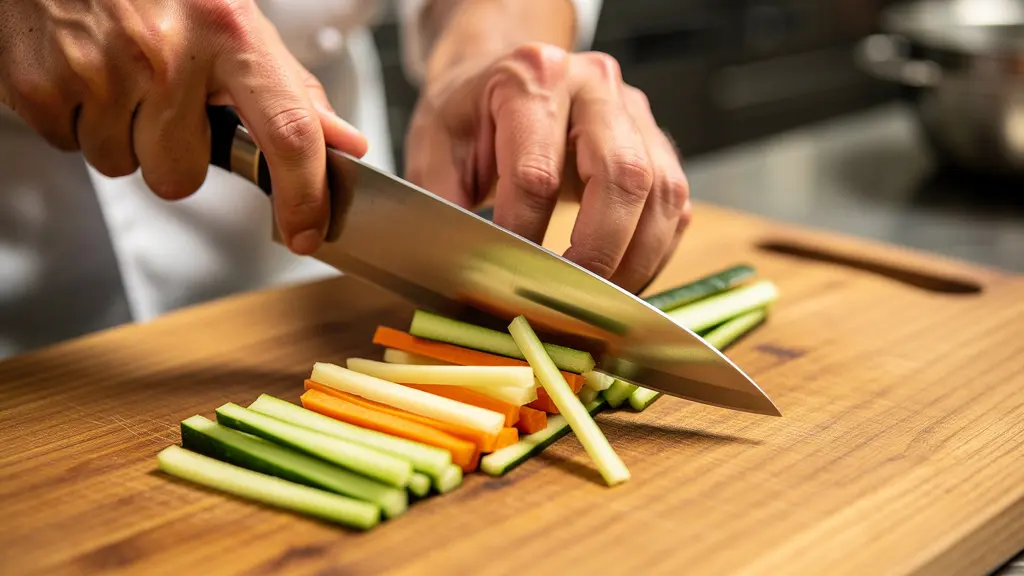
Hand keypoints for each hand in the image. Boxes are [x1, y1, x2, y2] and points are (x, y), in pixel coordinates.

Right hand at [0, 0, 367, 253]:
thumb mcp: (233, 19)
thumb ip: (289, 87)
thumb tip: (345, 142)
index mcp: (230, 32)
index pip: (288, 134)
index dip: (303, 197)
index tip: (306, 233)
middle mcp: (169, 54)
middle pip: (182, 176)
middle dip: (174, 154)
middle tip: (162, 102)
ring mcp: (102, 71)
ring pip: (123, 166)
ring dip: (122, 136)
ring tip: (119, 75)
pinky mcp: (42, 85)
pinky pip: (70, 146)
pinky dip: (76, 119)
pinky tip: (83, 71)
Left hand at [404, 43, 690, 292]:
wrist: (502, 81)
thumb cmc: (470, 116)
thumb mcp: (434, 147)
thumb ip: (444, 202)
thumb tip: (461, 268)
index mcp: (533, 77)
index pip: (536, 173)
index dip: (523, 237)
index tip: (508, 279)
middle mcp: (595, 85)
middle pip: (623, 175)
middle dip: (598, 252)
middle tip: (569, 299)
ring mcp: (635, 113)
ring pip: (663, 193)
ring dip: (634, 260)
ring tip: (598, 301)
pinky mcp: (658, 143)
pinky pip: (674, 206)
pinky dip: (652, 253)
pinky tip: (620, 280)